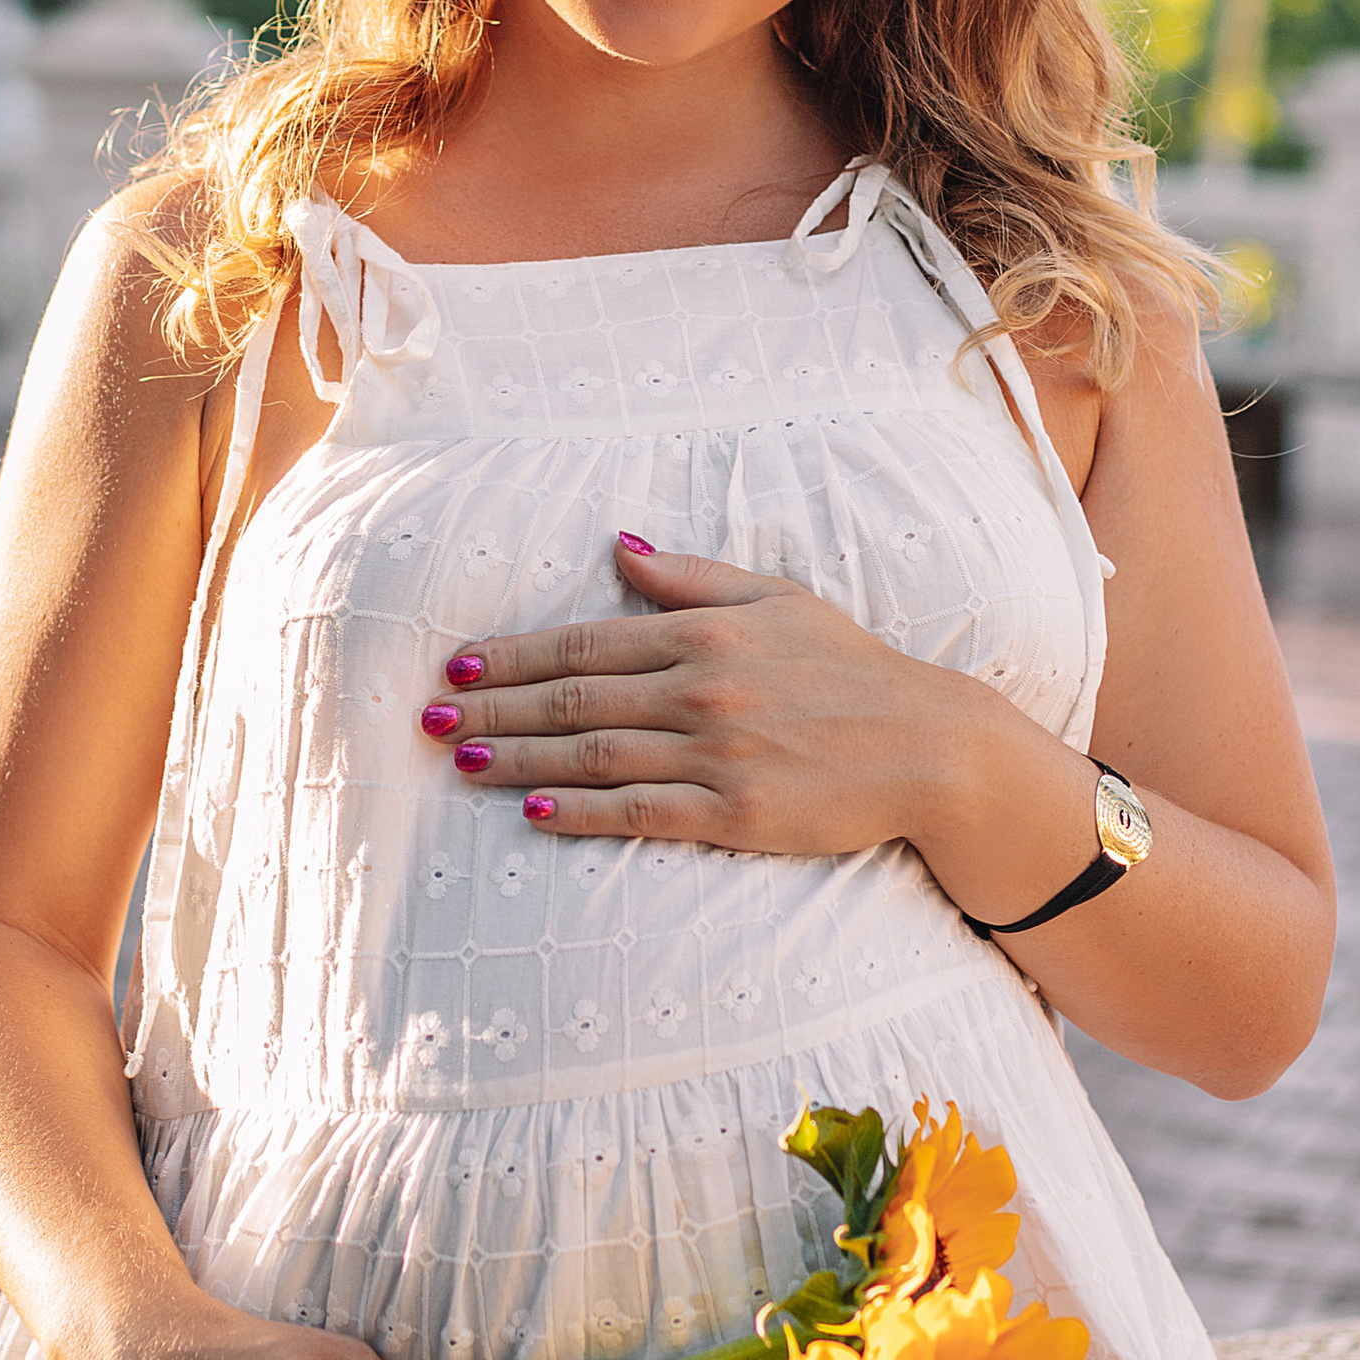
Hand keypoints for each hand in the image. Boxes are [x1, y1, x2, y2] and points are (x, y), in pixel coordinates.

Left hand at [419, 537, 957, 854]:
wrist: (930, 745)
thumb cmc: (854, 669)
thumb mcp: (778, 600)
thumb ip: (691, 577)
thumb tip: (621, 544)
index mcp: (705, 634)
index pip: (583, 646)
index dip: (513, 656)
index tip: (457, 664)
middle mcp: (700, 691)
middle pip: (571, 702)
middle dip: (492, 709)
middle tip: (429, 721)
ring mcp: (716, 755)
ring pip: (592, 756)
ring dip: (517, 760)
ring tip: (461, 763)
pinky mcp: (734, 814)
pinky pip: (640, 812)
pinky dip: (582, 811)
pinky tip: (535, 812)